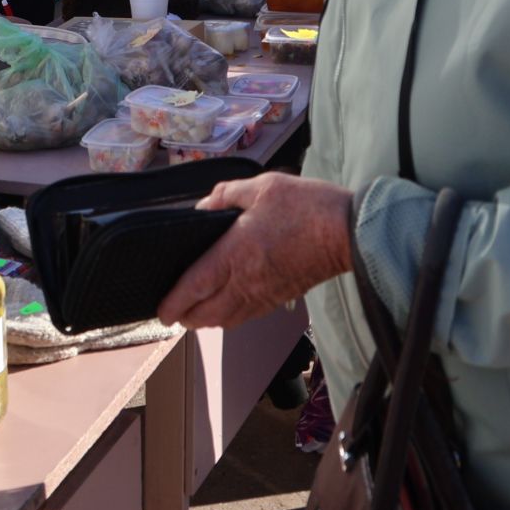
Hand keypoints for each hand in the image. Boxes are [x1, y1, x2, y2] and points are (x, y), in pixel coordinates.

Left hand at [156, 174, 354, 330]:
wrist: (348, 232)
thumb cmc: (306, 206)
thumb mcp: (261, 187)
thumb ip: (226, 195)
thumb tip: (203, 207)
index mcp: (236, 253)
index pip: (195, 285)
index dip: (174, 301)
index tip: (161, 310)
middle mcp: (246, 281)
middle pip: (207, 313)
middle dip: (186, 317)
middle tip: (172, 313)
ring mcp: (265, 294)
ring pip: (228, 320)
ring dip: (207, 321)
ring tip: (194, 315)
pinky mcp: (281, 298)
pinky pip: (248, 316)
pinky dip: (230, 319)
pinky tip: (226, 311)